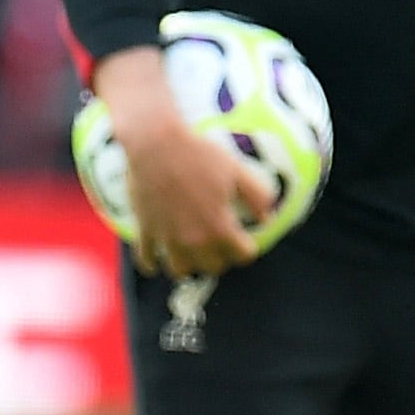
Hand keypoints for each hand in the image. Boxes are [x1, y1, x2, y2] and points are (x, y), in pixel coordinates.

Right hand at [98, 50, 269, 276]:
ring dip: (190, 264)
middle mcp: (194, 240)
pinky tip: (157, 261)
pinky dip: (153, 264)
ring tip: (192, 253)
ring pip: (181, 270)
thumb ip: (257, 196)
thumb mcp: (236, 170)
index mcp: (219, 227)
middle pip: (214, 267)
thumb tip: (269, 218)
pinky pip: (147, 260)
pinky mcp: (145, 231)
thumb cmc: (198, 155)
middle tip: (220, 243)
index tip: (244, 239)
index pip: (242, 256)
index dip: (247, 247)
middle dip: (221, 257)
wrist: (155, 143)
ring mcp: (167, 238)